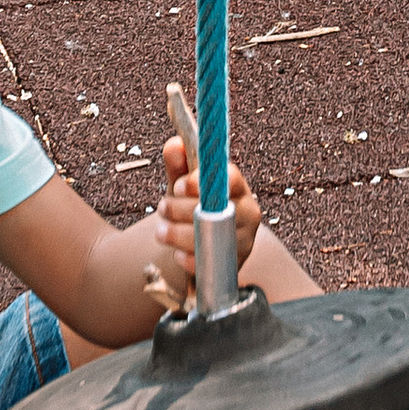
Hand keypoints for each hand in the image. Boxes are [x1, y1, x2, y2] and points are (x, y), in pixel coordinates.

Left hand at [158, 137, 262, 291]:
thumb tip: (174, 145)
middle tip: (162, 207)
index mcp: (238, 187)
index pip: (230, 178)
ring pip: (213, 236)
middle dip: (183, 208)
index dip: (203, 181)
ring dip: (180, 234)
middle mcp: (247, 212)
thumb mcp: (185, 188)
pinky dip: (190, 259)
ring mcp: (244, 240)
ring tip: (161, 232)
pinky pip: (212, 261)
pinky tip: (177, 254)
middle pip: (218, 208)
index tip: (180, 185)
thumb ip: (179, 166)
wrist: (204, 249)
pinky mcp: (235, 264)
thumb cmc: (194, 210)